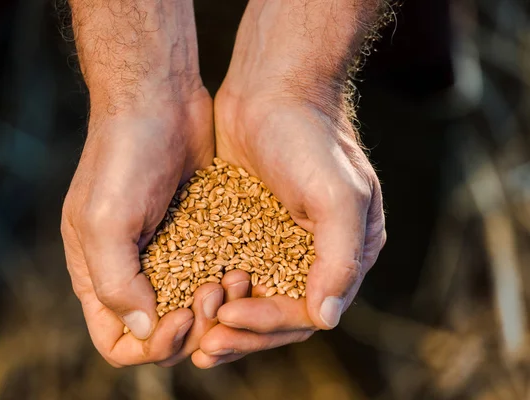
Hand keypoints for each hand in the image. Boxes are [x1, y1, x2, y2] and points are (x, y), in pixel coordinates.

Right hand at [61, 86, 223, 366]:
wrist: (159, 100)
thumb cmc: (123, 155)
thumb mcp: (104, 220)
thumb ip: (115, 282)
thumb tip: (143, 331)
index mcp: (98, 274)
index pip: (117, 343)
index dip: (151, 347)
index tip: (181, 318)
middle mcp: (132, 270)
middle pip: (162, 333)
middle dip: (194, 326)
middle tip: (216, 292)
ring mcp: (167, 252)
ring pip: (193, 308)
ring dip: (218, 308)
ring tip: (237, 278)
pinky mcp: (199, 232)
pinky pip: (213, 273)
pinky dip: (229, 282)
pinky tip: (247, 267)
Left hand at [191, 0, 385, 366]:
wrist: (272, 87)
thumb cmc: (309, 137)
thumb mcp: (337, 194)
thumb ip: (340, 256)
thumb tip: (328, 317)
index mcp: (345, 252)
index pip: (310, 309)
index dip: (271, 323)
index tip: (231, 320)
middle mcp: (314, 254)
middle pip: (279, 313)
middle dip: (244, 332)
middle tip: (207, 345)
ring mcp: (279, 242)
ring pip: (253, 298)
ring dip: (225, 319)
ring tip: (194, 331)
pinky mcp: (248, 228)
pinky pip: (232, 270)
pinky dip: (213, 289)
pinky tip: (188, 298)